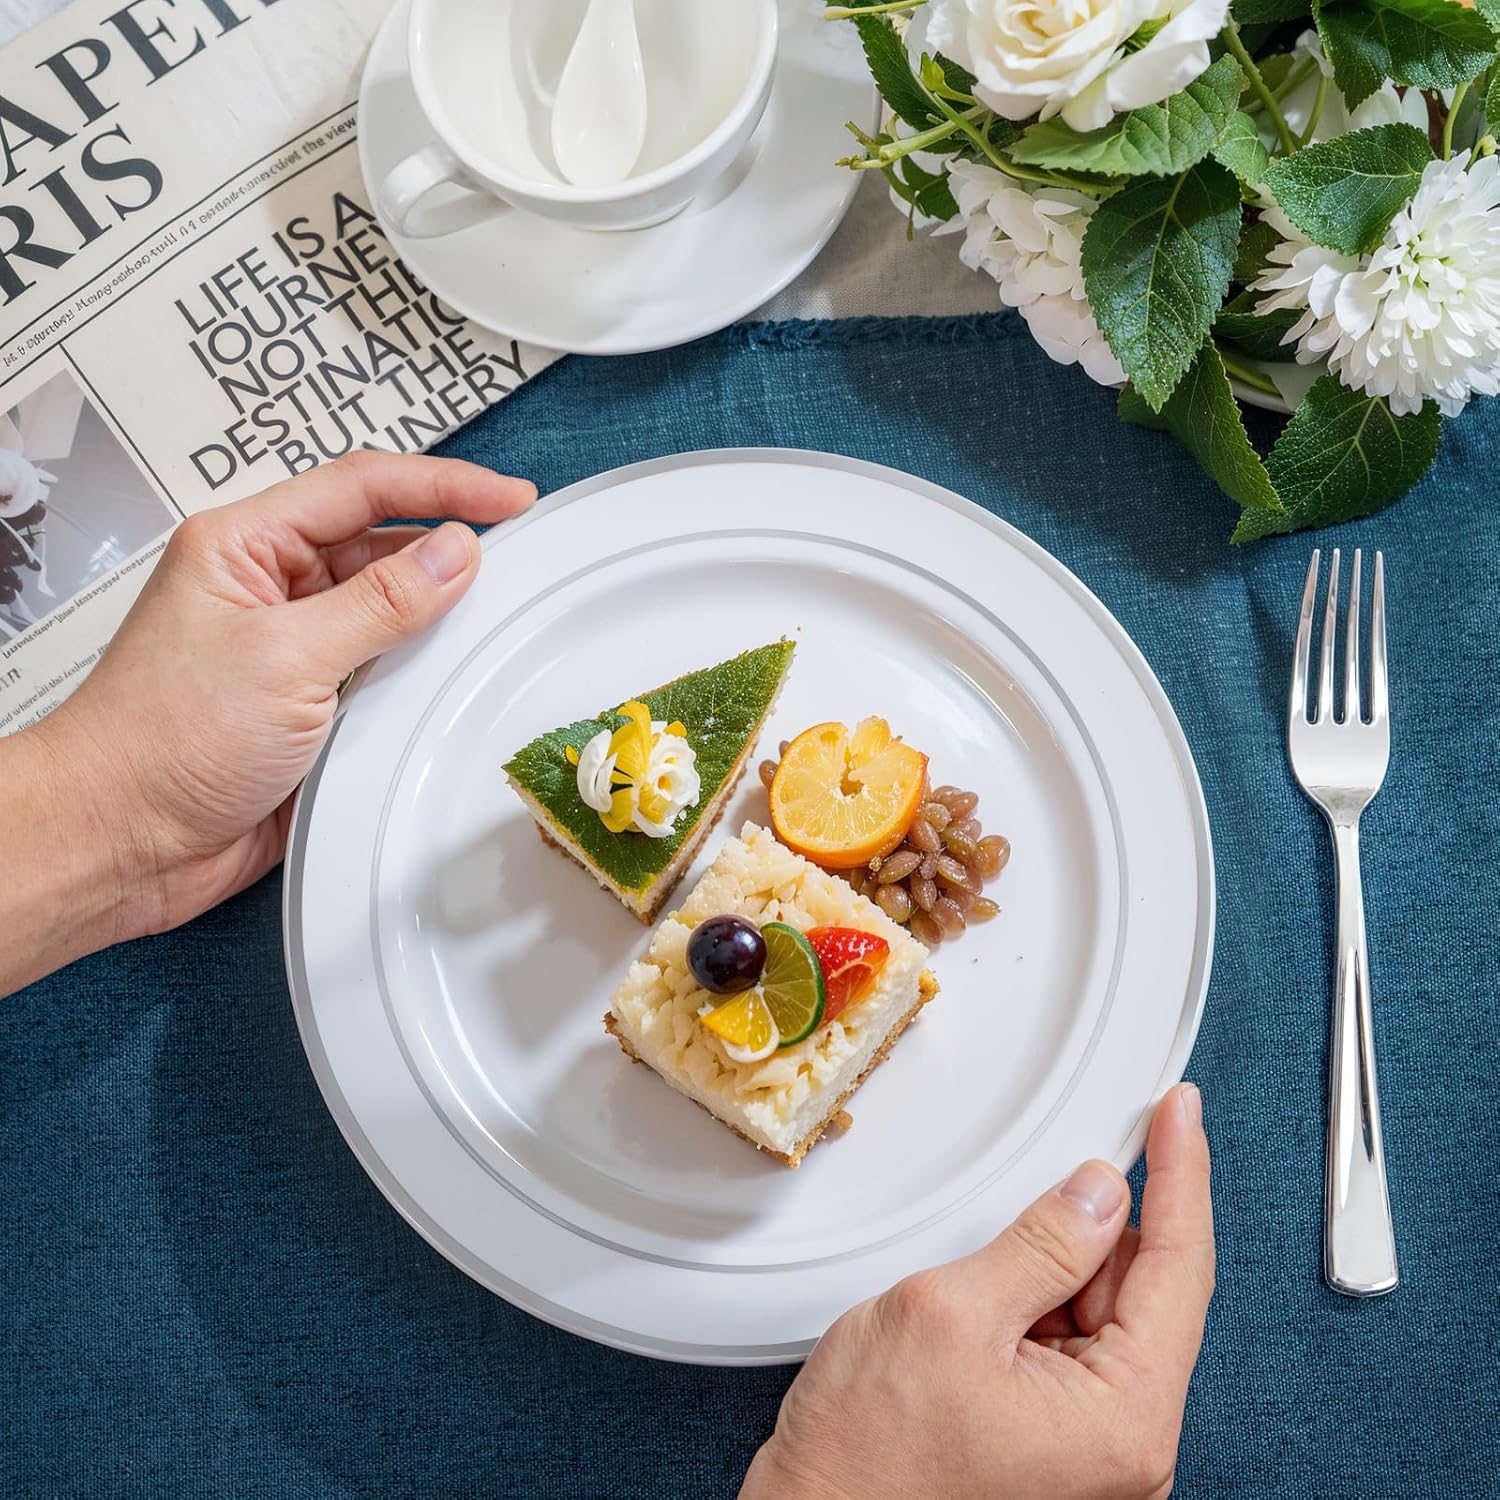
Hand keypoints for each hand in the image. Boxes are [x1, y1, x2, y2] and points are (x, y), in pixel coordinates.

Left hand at [10, 453, 532, 985]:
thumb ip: (380, 603)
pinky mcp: (311, 706)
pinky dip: (421, 676)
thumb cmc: (161, 743)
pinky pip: (383, 674)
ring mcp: (293, 649)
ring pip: (387, 612)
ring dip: (435, 617)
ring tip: (493, 619)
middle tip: (518, 559)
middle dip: (447, 548)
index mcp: (244, 547)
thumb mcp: (285, 658)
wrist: (123, 844)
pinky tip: (452, 682)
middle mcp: (269, 589)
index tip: (509, 498)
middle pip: (379, 544)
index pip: (360, 489)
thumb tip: (454, 553)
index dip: (443, 485)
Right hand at [742, 1083, 1213, 1499]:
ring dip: (1049, 1279)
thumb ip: (1042, 1244)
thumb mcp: (952, 1313)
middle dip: (1086, 1238)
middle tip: (1023, 1216)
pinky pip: (1071, 1349)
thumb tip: (1100, 1194)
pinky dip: (1032, 1311)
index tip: (1181, 1115)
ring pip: (1102, 1315)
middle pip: (1140, 1291)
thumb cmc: (869, 1458)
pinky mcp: (1060, 1449)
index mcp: (1124, 1422)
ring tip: (974, 1302)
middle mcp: (1125, 1449)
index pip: (1179, 1268)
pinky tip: (983, 1319)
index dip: (1181, 1175)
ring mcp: (1093, 1453)